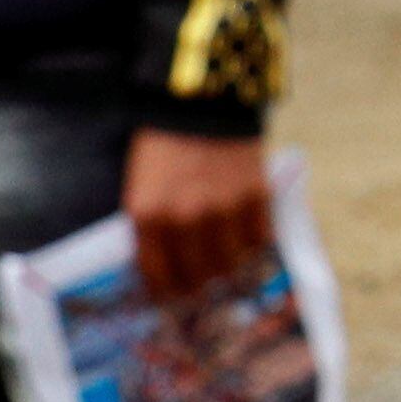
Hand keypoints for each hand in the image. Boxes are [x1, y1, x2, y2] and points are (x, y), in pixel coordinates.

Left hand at [123, 128, 275, 301]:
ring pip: (229, 263)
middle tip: (199, 288)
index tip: (170, 299)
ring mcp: (223, 209)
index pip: (157, 275)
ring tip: (223, 264)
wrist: (200, 102)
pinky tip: (244, 238)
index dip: (165, 293)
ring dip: (226, 268)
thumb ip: (151, 228)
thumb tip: (165, 268)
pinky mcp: (255, 196)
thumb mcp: (143, 188)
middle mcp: (185, 219)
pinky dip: (251, 244)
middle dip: (196, 287)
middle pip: (196, 276)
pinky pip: (257, 239)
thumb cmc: (163, 147)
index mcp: (148, 215)